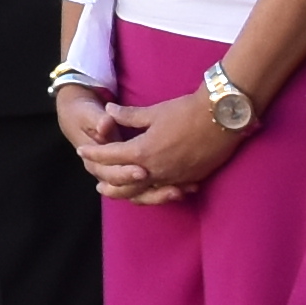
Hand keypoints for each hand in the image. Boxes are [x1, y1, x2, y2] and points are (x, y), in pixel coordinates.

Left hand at [63, 80, 243, 206]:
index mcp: (143, 151)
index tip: (82, 152)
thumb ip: (129, 115)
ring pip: (146, 193)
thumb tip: (109, 110)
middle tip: (99, 185)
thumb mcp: (155, 111)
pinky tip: (152, 191)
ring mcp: (173, 177)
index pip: (111, 156)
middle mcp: (155, 169)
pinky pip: (167, 191)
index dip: (94, 153)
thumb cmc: (187, 111)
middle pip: (124, 184)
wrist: (222, 118)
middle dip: (110, 185)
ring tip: (123, 193)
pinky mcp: (189, 179)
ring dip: (131, 194)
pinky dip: (156, 193)